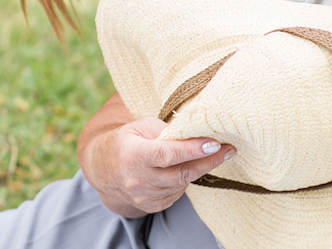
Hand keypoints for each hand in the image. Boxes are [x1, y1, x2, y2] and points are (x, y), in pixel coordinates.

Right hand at [78, 99, 234, 217]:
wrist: (103, 170)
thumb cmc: (126, 141)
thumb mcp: (140, 126)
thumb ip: (165, 129)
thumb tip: (194, 130)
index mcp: (134, 155)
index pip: (167, 153)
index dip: (192, 150)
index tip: (214, 143)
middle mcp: (138, 179)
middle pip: (180, 173)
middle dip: (208, 161)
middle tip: (229, 149)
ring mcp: (144, 196)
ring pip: (181, 183)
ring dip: (200, 169)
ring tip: (214, 153)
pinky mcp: (151, 206)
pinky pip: (177, 193)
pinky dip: (186, 179)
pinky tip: (189, 167)